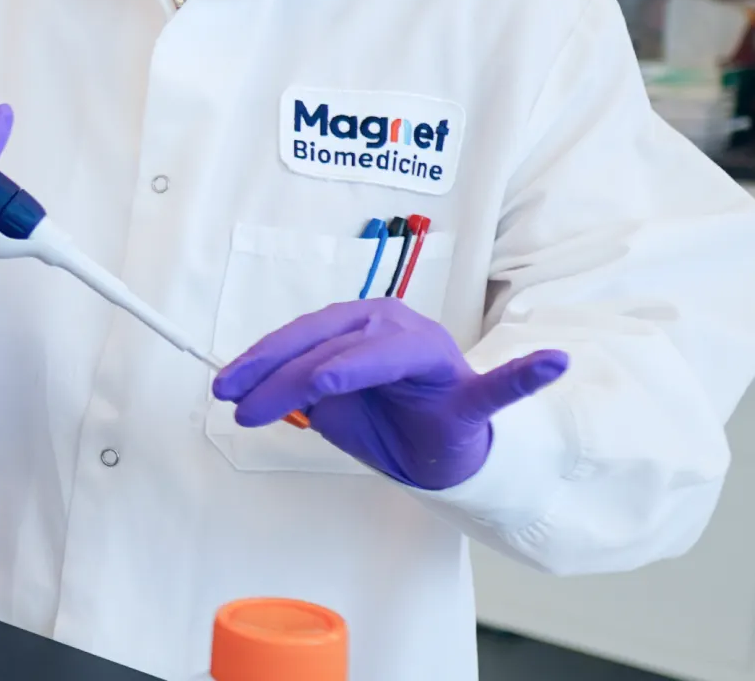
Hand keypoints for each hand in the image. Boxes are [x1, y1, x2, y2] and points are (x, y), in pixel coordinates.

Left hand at [212, 299, 567, 489]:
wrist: (444, 453)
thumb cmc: (388, 420)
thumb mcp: (334, 408)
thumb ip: (299, 391)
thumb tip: (249, 386)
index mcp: (365, 323)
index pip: (306, 335)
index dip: (262, 360)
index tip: (226, 387)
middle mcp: (399, 326)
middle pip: (332, 341)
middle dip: (280, 373)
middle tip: (240, 405)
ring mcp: (438, 357)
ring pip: (380, 354)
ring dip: (330, 377)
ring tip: (299, 399)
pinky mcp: (469, 395)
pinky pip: (498, 385)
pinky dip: (524, 376)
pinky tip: (550, 363)